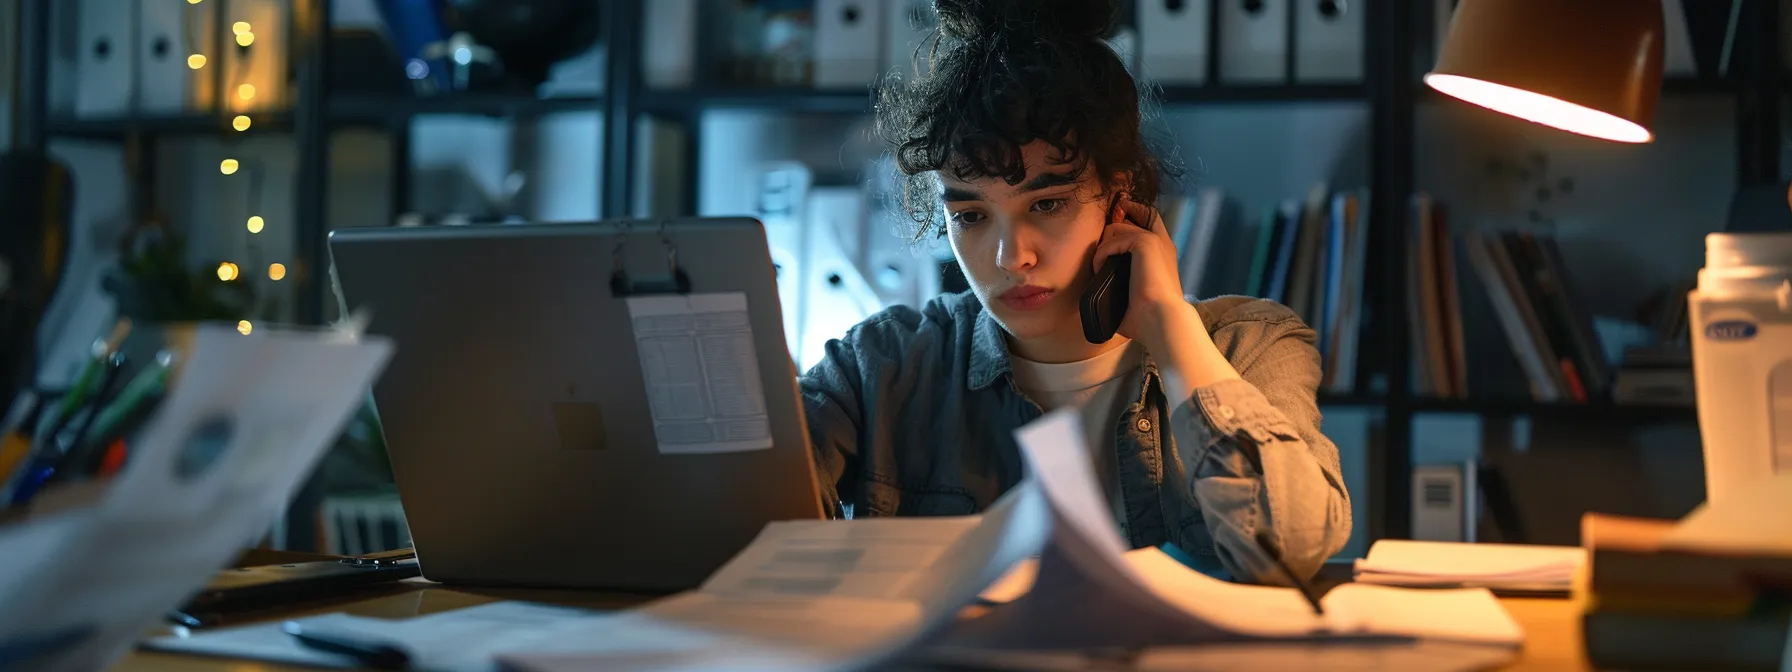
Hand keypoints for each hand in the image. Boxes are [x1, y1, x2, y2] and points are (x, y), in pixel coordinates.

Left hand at [1089, 196, 1197, 344]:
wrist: (1160, 318)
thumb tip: (1102, 294)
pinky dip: (1101, 255)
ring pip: (1116, 228)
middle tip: (1102, 249)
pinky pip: (1111, 241)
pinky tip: (1099, 270)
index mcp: (1163, 253)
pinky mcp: (1144, 243)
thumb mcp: (1136, 295)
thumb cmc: (1147, 317)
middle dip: (1115, 224)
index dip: (1133, 214)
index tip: (1112, 229)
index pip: (1150, 218)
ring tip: (1099, 268)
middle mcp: (1161, 242)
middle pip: (1136, 212)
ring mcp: (1154, 240)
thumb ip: (1123, 284)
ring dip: (1103, 247)